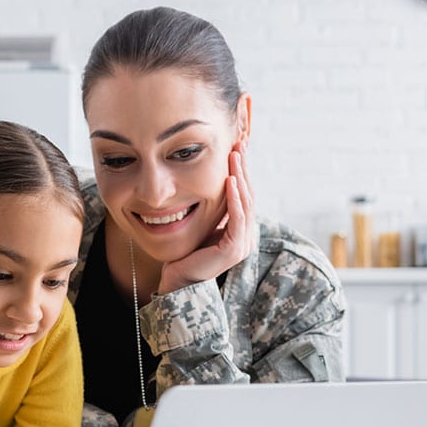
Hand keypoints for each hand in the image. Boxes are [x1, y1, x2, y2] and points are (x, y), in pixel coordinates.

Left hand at [158, 141, 255, 293]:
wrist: (177, 282)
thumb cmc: (185, 254)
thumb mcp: (201, 225)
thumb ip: (212, 211)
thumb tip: (214, 184)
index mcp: (240, 231)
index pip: (244, 195)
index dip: (241, 172)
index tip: (236, 149)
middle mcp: (245, 237)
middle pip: (249, 195)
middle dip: (243, 169)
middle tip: (239, 144)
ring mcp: (242, 245)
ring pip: (246, 204)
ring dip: (241, 177)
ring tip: (235, 156)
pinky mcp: (233, 250)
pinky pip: (237, 219)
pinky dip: (235, 198)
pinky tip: (230, 181)